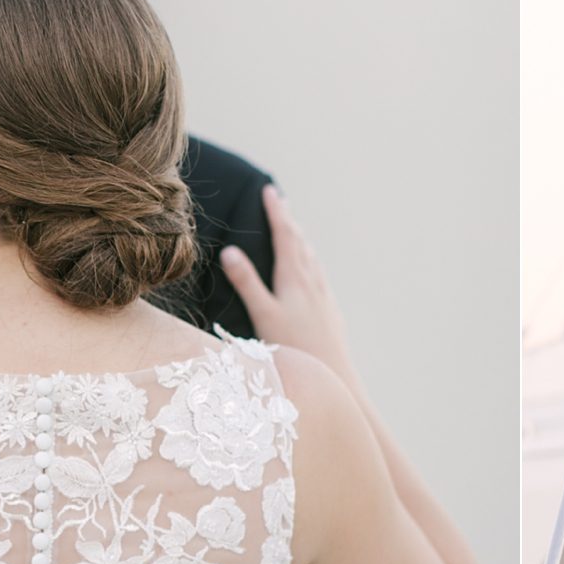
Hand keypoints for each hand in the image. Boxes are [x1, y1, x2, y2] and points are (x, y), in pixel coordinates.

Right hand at [219, 184, 358, 390]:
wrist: (333, 372)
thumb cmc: (294, 345)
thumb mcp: (263, 313)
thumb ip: (246, 283)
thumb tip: (230, 252)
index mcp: (295, 277)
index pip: (285, 235)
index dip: (276, 212)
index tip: (270, 191)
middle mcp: (313, 281)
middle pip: (300, 242)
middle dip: (288, 219)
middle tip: (279, 200)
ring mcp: (324, 294)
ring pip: (311, 257)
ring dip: (300, 238)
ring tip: (293, 228)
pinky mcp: (329, 309)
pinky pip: (318, 274)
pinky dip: (310, 260)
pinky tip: (310, 270)